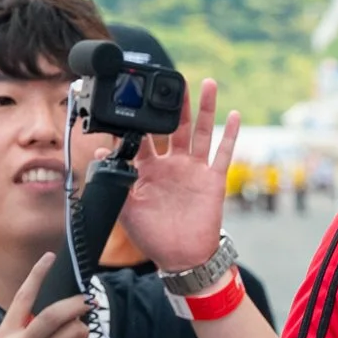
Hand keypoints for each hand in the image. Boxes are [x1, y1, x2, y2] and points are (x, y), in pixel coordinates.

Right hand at [0, 254, 92, 337]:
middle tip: (88, 304)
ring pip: (75, 331)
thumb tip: (65, 314)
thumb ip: (30, 334)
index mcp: (5, 337)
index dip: (37, 275)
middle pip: (56, 312)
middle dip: (77, 306)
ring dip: (83, 336)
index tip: (49, 257)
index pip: (22, 298)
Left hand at [119, 79, 239, 272]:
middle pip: (174, 127)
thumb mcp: (124, 207)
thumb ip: (114, 179)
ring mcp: (194, 170)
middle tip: (172, 81)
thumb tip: (102, 153)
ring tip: (205, 84)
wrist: (180, 256)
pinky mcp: (213, 179)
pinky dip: (231, 134)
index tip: (134, 98)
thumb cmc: (151, 235)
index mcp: (148, 169)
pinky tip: (235, 115)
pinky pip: (224, 153)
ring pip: (200, 132)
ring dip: (203, 108)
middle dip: (174, 104)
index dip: (139, 119)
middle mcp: (172, 164)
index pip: (143, 137)